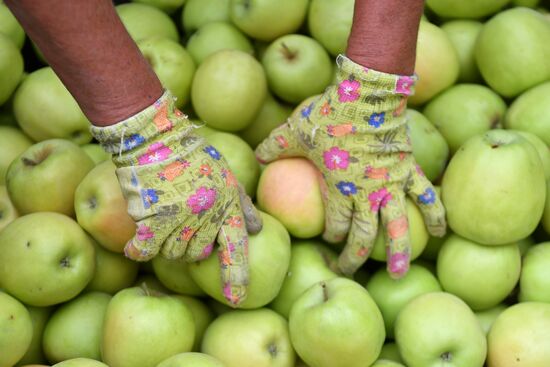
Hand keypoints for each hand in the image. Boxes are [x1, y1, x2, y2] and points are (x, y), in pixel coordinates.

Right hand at [91, 91, 261, 305]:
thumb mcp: (227, 177)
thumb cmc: (194, 159)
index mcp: (227, 206)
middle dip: (189, 247)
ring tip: (161, 221)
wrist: (158, 140)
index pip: (236, 248)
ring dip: (165, 245)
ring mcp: (180, 217)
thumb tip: (258, 230)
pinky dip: (138, 250)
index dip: (236, 276)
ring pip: (171, 254)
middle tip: (181, 226)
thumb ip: (243, 205)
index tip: (238, 299)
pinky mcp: (153, 217)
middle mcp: (207, 214)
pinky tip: (136, 242)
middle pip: (197, 255)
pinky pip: (144, 250)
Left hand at [255, 55, 445, 277]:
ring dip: (398, 252)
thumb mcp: (296, 130)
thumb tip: (256, 156)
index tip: (329, 239)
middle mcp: (367, 192)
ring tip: (398, 273)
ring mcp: (391, 183)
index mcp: (339, 187)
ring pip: (397, 226)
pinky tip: (441, 231)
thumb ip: (274, 145)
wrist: (368, 91)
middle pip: (362, 235)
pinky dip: (436, 214)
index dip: (331, 236)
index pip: (335, 224)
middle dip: (354, 257)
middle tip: (349, 273)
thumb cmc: (330, 111)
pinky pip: (427, 195)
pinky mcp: (409, 169)